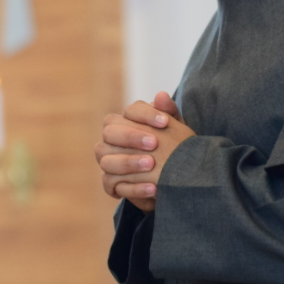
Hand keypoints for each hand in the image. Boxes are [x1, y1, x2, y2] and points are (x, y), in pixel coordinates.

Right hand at [94, 92, 194, 211]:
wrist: (176, 178)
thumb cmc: (174, 148)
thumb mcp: (176, 131)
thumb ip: (169, 113)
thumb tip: (161, 95)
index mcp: (128, 121)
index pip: (129, 111)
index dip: (145, 115)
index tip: (165, 122)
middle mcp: (112, 140)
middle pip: (110, 132)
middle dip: (131, 137)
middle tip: (154, 143)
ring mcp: (108, 162)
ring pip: (106, 160)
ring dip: (129, 162)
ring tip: (152, 164)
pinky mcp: (111, 185)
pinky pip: (111, 185)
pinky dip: (133, 188)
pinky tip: (153, 188)